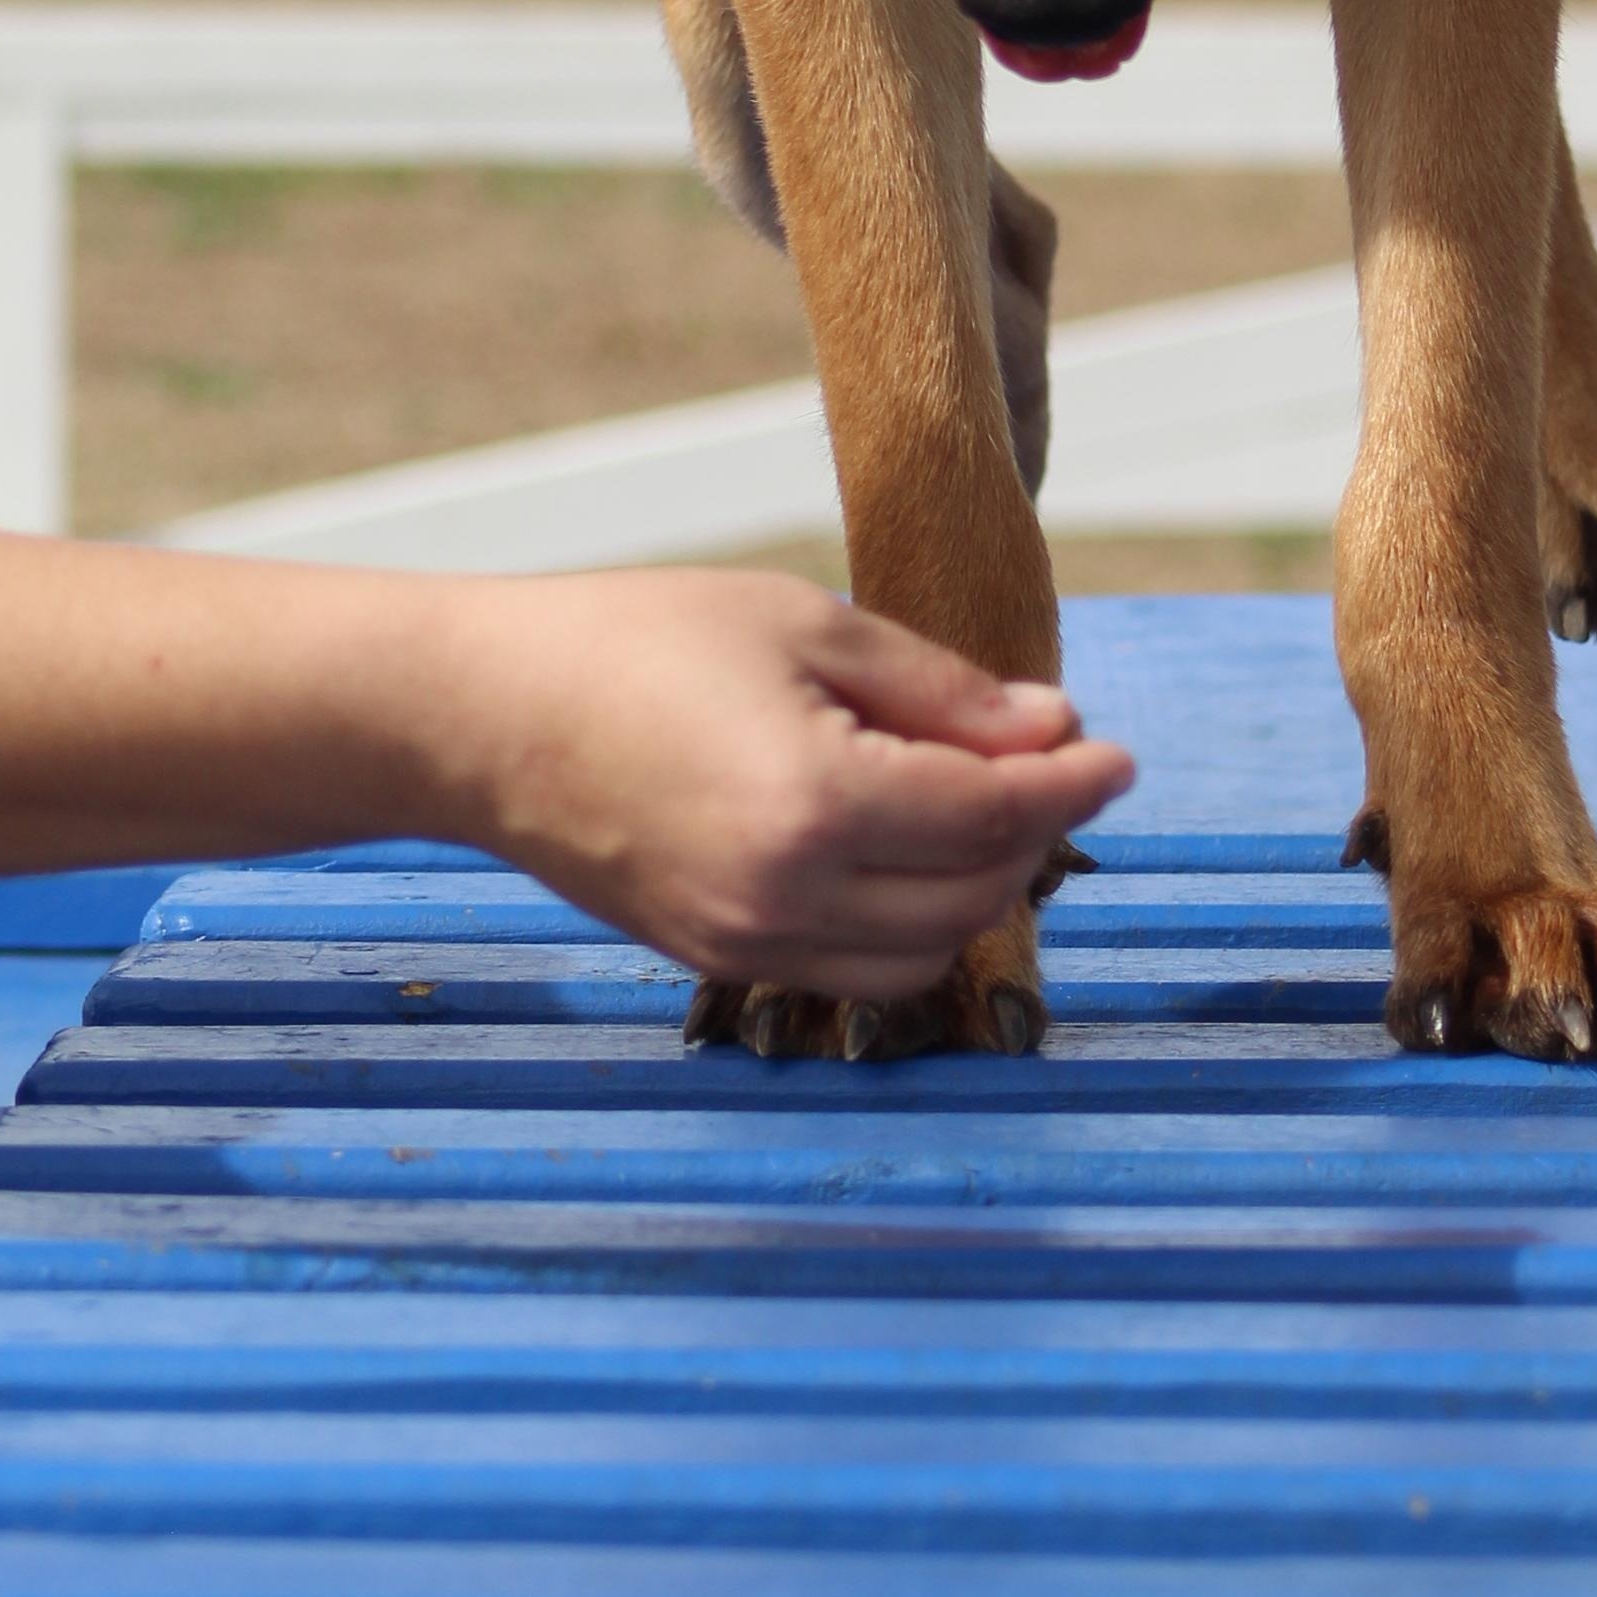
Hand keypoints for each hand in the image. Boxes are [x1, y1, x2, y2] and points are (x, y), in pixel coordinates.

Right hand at [440, 570, 1132, 994]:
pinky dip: (905, 924)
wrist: (480, 716)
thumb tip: (1051, 729)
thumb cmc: (632, 640)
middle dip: (1031, 832)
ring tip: (982, 807)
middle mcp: (786, 900)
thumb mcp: (801, 624)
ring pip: (922, 956)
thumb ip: (938, 690)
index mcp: (815, 803)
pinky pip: (852, 972)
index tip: (1117, 754)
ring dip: (975, 889)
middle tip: (1052, 760)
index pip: (992, 814)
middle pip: (972, 895)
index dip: (1071, 782)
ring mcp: (746, 946)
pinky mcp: (714, 962)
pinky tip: (904, 852)